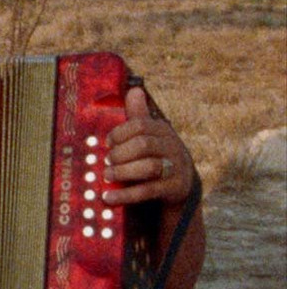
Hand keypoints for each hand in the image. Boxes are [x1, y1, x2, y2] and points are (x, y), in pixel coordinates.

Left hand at [103, 87, 194, 206]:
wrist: (181, 182)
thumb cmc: (157, 153)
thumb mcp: (150, 134)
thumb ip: (139, 115)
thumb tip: (133, 90)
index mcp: (163, 130)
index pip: (140, 125)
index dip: (120, 133)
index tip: (107, 142)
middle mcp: (172, 147)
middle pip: (143, 145)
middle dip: (120, 153)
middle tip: (106, 161)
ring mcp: (175, 168)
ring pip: (148, 167)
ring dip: (123, 172)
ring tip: (107, 176)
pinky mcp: (174, 188)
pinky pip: (147, 191)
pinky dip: (125, 195)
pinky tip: (108, 198)